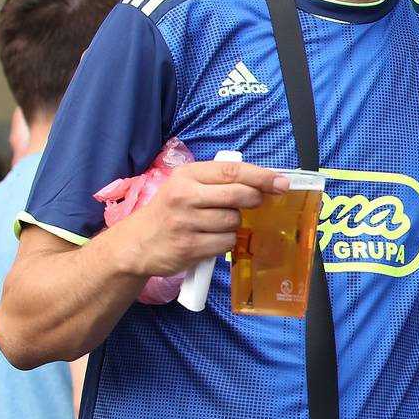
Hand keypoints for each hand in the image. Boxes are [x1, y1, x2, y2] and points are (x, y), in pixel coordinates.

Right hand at [111, 159, 288, 278]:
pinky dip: (226, 242)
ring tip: (217, 224)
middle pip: (238, 195)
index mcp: (187, 175)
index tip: (282, 183)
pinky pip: (226, 243)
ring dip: (235, 224)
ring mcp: (186, 222)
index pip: (232, 171)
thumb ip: (218, 181)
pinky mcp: (190, 247)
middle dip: (254, 199)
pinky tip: (211, 239)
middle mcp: (184, 196)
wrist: (136, 243)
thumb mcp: (186, 186)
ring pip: (234, 221)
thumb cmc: (169, 212)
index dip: (262, 177)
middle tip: (255, 203)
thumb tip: (263, 182)